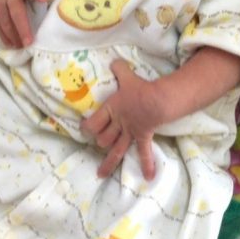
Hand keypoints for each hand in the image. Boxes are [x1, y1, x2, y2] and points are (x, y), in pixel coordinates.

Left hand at [82, 60, 163, 179]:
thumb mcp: (127, 76)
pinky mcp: (143, 136)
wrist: (156, 101)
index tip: (83, 129)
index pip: (92, 123)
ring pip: (116, 150)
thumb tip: (113, 61)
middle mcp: (118, 124)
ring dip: (109, 163)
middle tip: (99, 141)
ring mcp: (130, 133)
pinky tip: (148, 177)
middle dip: (100, 141)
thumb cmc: (139, 89)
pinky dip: (146, 164)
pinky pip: (143, 152)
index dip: (86, 127)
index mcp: (111, 110)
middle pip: (103, 139)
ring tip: (101, 175)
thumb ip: (119, 69)